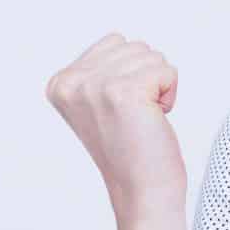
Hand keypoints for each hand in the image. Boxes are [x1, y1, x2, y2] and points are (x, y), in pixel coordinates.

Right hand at [46, 32, 186, 211]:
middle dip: (145, 78)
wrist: (141, 191)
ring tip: (143, 118)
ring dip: (157, 87)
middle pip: (134, 45)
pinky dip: (170, 94)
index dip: (128, 75)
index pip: (114, 41)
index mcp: (59, 83)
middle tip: (134, 117)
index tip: (118, 111)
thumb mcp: (98, 102)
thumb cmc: (129, 147)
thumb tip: (118, 39)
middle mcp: (71, 82)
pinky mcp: (124, 92)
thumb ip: (98, 68)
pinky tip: (154, 119)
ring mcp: (95, 86)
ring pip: (151, 56)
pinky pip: (167, 71)